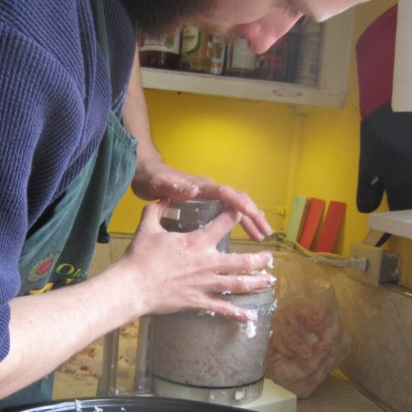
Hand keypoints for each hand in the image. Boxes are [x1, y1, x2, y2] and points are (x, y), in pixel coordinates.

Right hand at [117, 200, 274, 321]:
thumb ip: (156, 210)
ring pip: (238, 284)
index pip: (224, 223)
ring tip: (269, 280)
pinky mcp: (199, 301)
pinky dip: (236, 313)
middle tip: (270, 257)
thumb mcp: (147, 227)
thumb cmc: (140, 257)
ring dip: (256, 282)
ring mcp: (205, 284)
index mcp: (197, 242)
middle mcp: (207, 262)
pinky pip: (221, 308)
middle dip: (259, 259)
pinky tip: (248, 316)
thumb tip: (163, 198)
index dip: (237, 214)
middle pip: (241, 260)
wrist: (134, 286)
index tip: (245, 212)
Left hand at [131, 159, 272, 242]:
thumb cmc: (152, 179)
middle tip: (265, 233)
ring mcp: (210, 197)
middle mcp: (210, 190)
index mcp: (202, 187)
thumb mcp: (159, 184)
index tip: (252, 214)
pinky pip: (229, 212)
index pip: (226, 193)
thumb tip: (193, 189)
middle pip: (238, 200)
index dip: (239, 203)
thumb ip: (174, 187)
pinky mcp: (207, 203)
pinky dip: (240, 222)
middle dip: (253, 215)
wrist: (146, 174)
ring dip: (250, 220)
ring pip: (236, 207)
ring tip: (261, 237)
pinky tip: (245, 234)